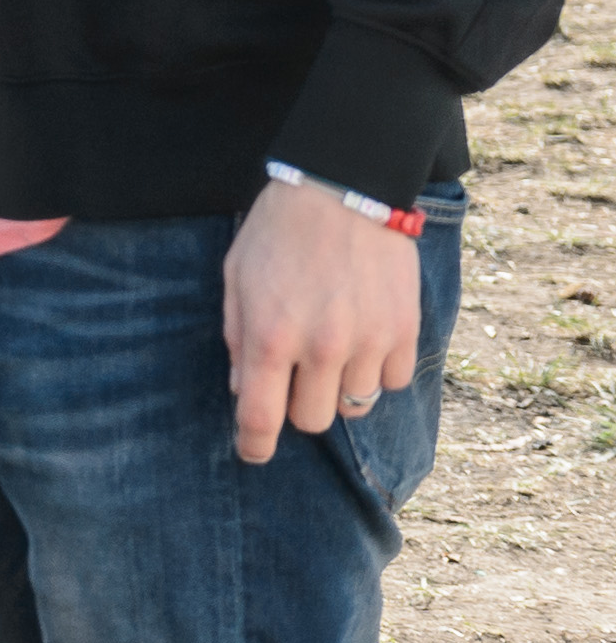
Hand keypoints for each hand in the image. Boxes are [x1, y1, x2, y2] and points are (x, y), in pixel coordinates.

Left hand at [224, 176, 424, 463]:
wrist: (343, 190)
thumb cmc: (278, 232)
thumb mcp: (237, 277)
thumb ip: (238, 336)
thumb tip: (245, 389)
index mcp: (271, 336)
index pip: (262, 417)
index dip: (253, 444)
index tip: (252, 452)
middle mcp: (322, 347)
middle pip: (312, 421)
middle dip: (297, 406)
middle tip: (294, 375)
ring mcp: (369, 342)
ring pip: (355, 405)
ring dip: (338, 388)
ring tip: (330, 349)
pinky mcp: (405, 331)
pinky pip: (392, 382)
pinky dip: (375, 371)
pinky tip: (363, 339)